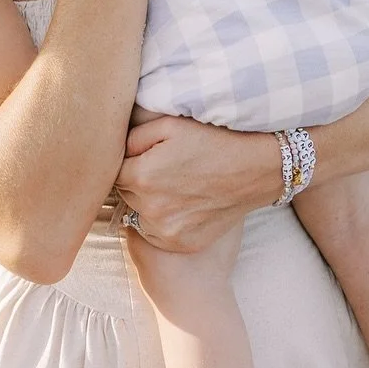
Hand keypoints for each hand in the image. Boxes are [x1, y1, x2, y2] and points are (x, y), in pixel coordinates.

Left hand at [115, 115, 282, 252]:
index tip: (145, 158)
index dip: (128, 163)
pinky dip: (164, 222)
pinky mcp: (181, 243)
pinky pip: (157, 234)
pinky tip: (184, 206)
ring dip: (149, 204)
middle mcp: (150, 208)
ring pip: (139, 216)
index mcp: (142, 176)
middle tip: (164, 170)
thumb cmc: (212, 141)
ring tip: (176, 187)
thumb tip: (117, 151)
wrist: (255, 170)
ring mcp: (166, 230)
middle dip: (138, 182)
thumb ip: (133, 137)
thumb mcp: (169, 124)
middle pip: (126, 195)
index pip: (113, 173)